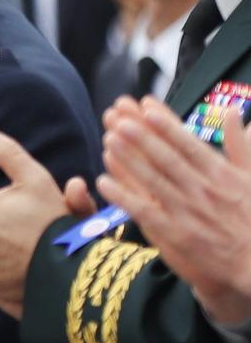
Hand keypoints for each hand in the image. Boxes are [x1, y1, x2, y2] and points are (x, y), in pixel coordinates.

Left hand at [99, 97, 250, 324]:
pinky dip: (123, 196)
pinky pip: (144, 211)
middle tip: (119, 118)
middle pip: (166, 158)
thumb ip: (241, 144)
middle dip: (142, 137)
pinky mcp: (175, 235)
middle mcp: (203, 190)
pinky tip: (104, 182)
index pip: (189, 144)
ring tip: (109, 139)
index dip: (166, 125)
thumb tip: (232, 112)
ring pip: (152, 181)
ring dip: (129, 160)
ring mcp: (187, 213)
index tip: (147, 107)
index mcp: (222, 174)